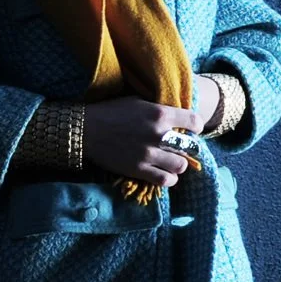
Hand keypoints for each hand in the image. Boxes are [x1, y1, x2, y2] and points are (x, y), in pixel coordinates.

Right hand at [84, 95, 203, 186]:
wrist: (85, 129)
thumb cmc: (110, 111)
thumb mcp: (138, 101)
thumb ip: (159, 109)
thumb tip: (176, 116)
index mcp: (160, 114)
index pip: (195, 122)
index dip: (195, 127)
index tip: (191, 129)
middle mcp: (158, 134)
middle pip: (190, 146)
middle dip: (188, 146)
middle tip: (180, 147)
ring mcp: (149, 154)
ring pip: (181, 165)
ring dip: (178, 163)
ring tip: (171, 161)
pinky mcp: (138, 170)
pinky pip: (165, 180)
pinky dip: (169, 178)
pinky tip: (164, 173)